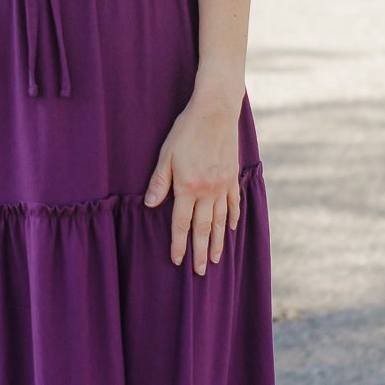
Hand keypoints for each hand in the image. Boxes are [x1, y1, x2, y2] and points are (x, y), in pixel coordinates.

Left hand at [143, 95, 241, 274]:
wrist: (215, 112)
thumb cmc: (185, 131)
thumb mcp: (165, 155)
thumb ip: (159, 182)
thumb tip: (150, 205)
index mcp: (188, 187)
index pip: (182, 223)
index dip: (179, 244)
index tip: (178, 260)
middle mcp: (207, 191)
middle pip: (203, 229)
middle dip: (200, 252)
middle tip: (200, 272)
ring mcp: (223, 185)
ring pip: (220, 221)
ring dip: (217, 242)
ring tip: (216, 259)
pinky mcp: (233, 177)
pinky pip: (234, 203)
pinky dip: (232, 218)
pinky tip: (230, 230)